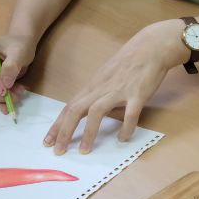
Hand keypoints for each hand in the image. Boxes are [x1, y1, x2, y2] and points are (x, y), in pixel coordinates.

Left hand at [45, 20, 185, 154]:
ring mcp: (119, 91)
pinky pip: (130, 114)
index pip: (70, 107)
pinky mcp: (137, 94)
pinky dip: (125, 128)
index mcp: (93, 86)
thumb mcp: (106, 76)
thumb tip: (90, 112)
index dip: (57, 125)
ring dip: (89, 132)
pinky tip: (122, 138)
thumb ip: (97, 93)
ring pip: (97, 112)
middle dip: (64, 131)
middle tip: (58, 151)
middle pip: (76, 110)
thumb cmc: (129, 62)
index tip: (47, 141)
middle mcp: (102, 88)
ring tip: (84, 150)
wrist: (152, 47)